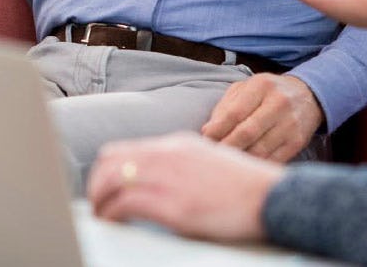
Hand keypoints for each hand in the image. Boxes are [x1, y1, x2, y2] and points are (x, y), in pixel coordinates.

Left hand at [88, 133, 280, 243]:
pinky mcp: (173, 206)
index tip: (104, 186)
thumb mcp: (209, 161)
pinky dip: (111, 213)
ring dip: (99, 200)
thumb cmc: (245, 186)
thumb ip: (182, 164)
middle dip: (97, 184)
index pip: (125, 149)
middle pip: (110, 161)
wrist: (270, 197)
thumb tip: (160, 179)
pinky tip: (113, 222)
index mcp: (176, 144)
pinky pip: (124, 204)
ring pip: (111, 180)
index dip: (107, 169)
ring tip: (100, 215)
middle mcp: (167, 155)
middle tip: (96, 203)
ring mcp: (169, 178)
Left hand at [201, 73, 322, 161]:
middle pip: (247, 133)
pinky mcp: (297, 142)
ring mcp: (290, 125)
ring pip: (259, 150)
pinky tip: (243, 167)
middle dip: (226, 147)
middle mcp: (278, 104)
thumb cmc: (268, 93)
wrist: (308, 96)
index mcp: (261, 86)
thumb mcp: (246, 88)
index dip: (217, 129)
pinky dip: (255, 166)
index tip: (204, 140)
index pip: (235, 112)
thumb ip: (225, 106)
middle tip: (212, 156)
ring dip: (239, 160)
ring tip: (224, 164)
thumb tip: (207, 131)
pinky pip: (272, 160)